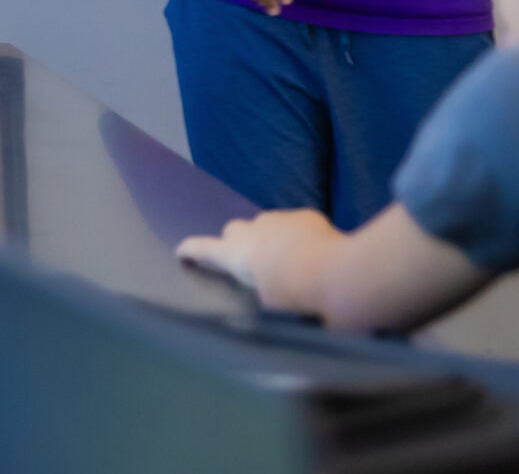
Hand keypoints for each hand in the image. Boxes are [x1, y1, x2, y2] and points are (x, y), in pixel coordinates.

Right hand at [178, 207, 342, 311]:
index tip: (182, 252)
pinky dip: (297, 235)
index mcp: (237, 255)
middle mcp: (252, 230)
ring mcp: (279, 219)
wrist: (336, 275)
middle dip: (238, 241)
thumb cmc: (295, 298)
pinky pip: (295, 223)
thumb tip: (266, 289)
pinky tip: (314, 251)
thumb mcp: (268, 303)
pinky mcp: (305, 215)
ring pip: (266, 224)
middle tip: (253, 263)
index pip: (204, 248)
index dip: (192, 250)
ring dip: (269, 238)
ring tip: (289, 259)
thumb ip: (260, 289)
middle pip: (234, 229)